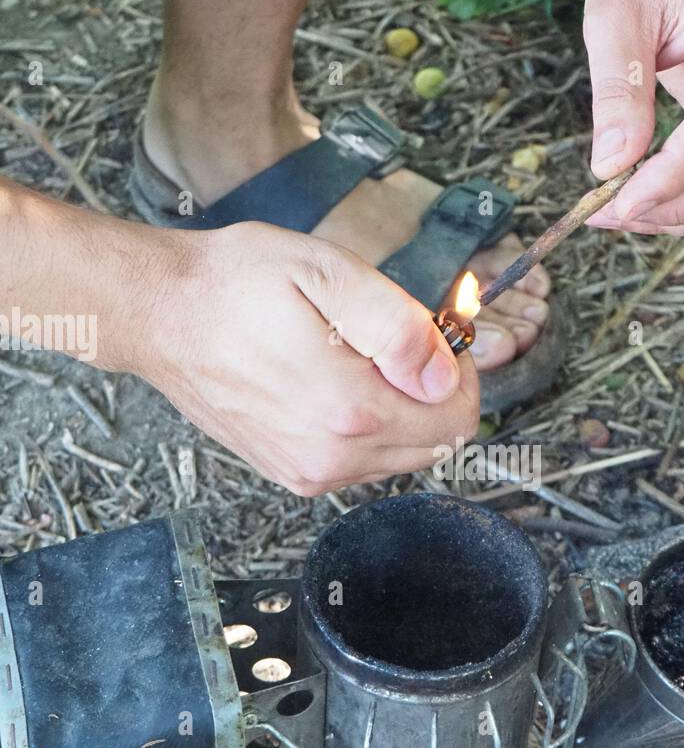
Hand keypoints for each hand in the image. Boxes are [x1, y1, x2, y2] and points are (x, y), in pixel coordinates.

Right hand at [132, 222, 478, 495]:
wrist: (160, 314)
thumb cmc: (234, 284)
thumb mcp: (327, 273)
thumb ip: (397, 327)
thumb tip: (445, 375)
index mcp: (348, 409)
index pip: (458, 418)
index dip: (459, 372)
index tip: (433, 336)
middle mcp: (330, 455)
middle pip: (436, 443)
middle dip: (433, 392)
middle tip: (393, 342)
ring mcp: (309, 472)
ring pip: (402, 456)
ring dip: (401, 411)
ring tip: (356, 357)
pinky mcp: (291, 474)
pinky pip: (362, 463)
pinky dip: (367, 428)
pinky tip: (332, 382)